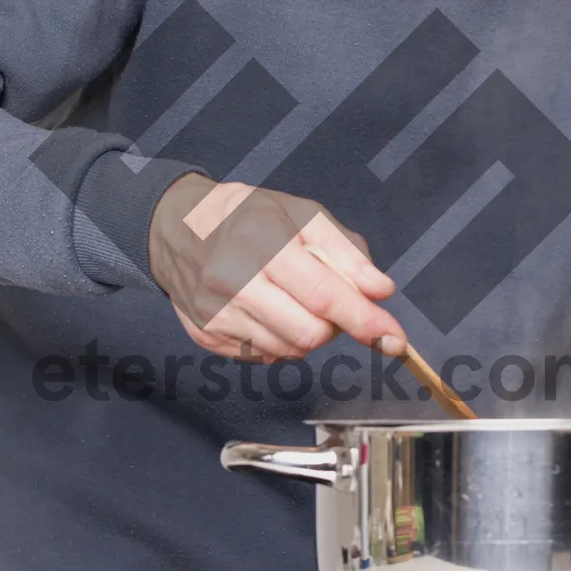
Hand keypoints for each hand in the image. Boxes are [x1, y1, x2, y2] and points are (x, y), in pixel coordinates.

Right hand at [147, 174, 404, 361]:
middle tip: (328, 299)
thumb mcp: (302, 215)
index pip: (322, 295)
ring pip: (289, 350)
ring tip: (292, 299)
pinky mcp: (206, 336)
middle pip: (308, 333)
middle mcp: (232, 281)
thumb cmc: (247, 216)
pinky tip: (268, 310)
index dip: (363, 320)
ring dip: (307, 332)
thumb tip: (380, 292)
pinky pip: (264, 356)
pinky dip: (279, 339)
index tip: (393, 337)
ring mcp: (215, 314)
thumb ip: (346, 252)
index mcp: (260, 242)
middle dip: (333, 324)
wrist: (177, 227)